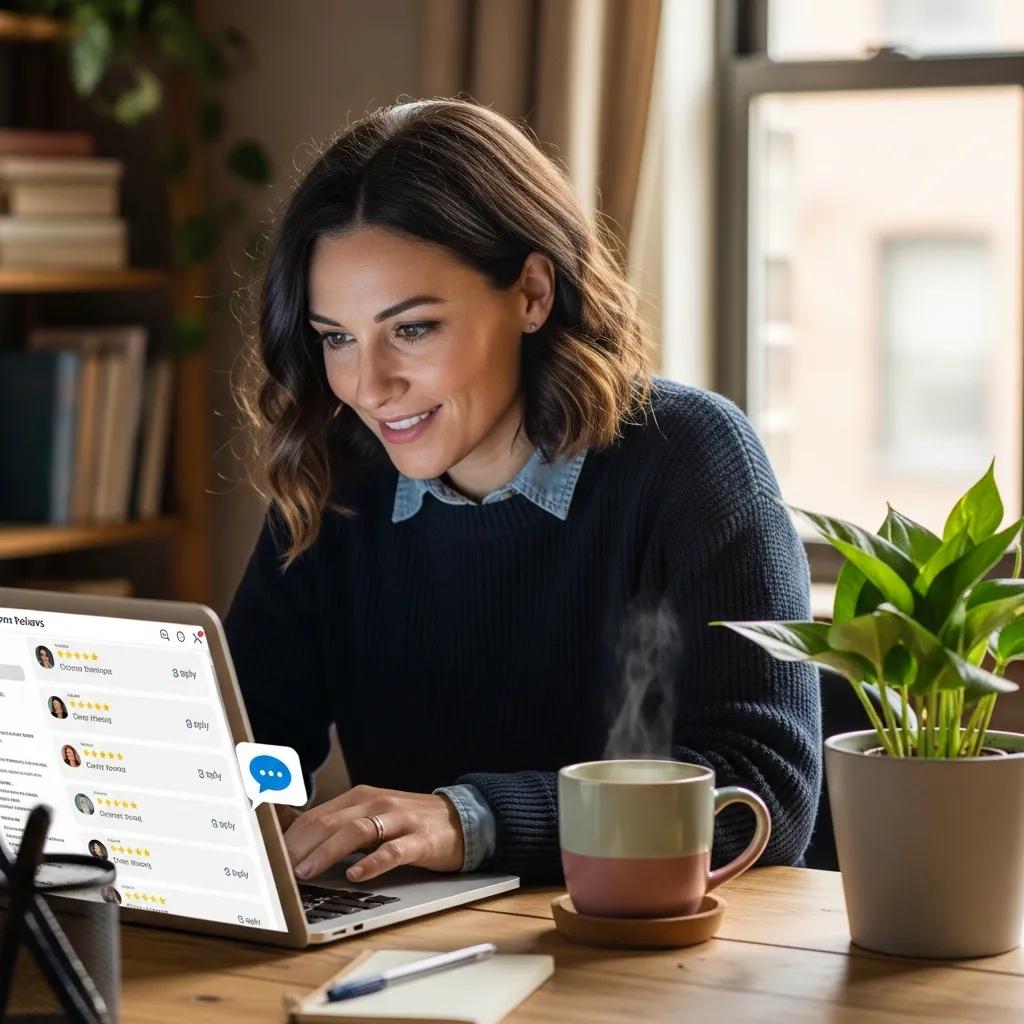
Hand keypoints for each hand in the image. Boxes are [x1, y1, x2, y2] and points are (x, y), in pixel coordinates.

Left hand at [281, 785, 464, 883]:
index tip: (268, 860)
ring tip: (305, 873)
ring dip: (326, 853)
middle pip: (329, 822)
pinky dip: (372, 863)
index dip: (289, 838)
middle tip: (277, 872)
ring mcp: (399, 820)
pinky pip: (392, 850)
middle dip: (299, 847)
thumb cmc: (408, 823)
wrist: (462, 819)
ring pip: (355, 832)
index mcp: (360, 798)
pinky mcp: (419, 839)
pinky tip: (356, 875)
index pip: (316, 816)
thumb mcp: (371, 817)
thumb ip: (337, 824)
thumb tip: (290, 833)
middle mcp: (376, 803)